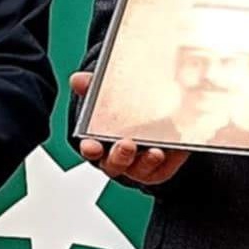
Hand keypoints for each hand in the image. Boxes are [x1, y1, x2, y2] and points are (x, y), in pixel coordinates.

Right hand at [70, 71, 190, 185]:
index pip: (91, 149)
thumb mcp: (110, 97)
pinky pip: (162, 168)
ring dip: (146, 161)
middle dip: (119, 156)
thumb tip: (77, 79)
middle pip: (114, 163)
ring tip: (154, 151)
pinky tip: (171, 149)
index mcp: (101, 143)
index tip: (90, 144)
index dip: (90, 148)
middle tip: (126, 144)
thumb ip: (94, 89)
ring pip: (139, 169)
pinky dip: (166, 161)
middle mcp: (118, 158)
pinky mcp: (160, 168)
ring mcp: (139, 165)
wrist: (157, 120)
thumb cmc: (125, 113)